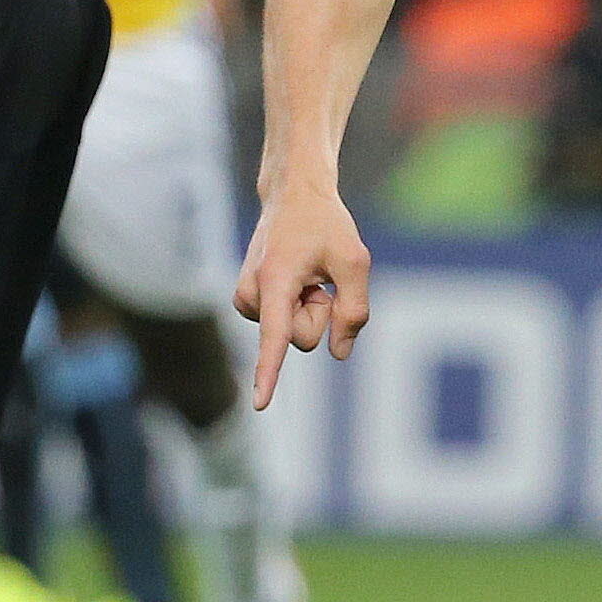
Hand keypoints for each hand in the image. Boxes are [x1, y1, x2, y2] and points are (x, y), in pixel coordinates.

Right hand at [236, 179, 370, 405]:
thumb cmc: (326, 225)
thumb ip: (354, 311)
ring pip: (293, 334)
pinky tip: (298, 278)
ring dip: (311, 308)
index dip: (269, 373)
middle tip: (321, 277)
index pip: (275, 337)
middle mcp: (252, 295)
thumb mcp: (354, 262)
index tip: (259, 404)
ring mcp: (247, 300)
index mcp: (276, 282)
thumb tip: (340, 354)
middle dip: (322, 315)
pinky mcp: (250, 304)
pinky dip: (300, 306)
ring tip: (307, 273)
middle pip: (302, 338)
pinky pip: (286, 325)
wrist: (293, 197)